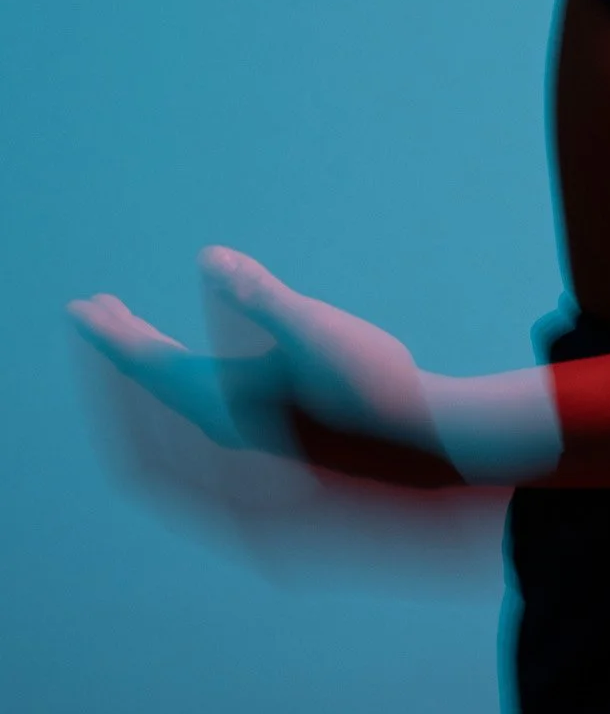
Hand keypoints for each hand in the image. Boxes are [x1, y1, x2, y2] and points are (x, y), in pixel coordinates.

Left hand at [70, 246, 442, 464]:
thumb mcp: (318, 328)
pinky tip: (206, 387)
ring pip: (173, 415)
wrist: (426, 452)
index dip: (109, 333)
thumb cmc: (375, 386)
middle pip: (152, 390)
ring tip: (142, 343)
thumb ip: (260, 294)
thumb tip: (210, 259)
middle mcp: (224, 434)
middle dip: (122, 348)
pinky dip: (179, 400)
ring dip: (148, 376)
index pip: (145, 364)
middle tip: (100, 313)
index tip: (80, 306)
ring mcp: (245, 451)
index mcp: (222, 403)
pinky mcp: (269, 454)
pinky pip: (198, 430)